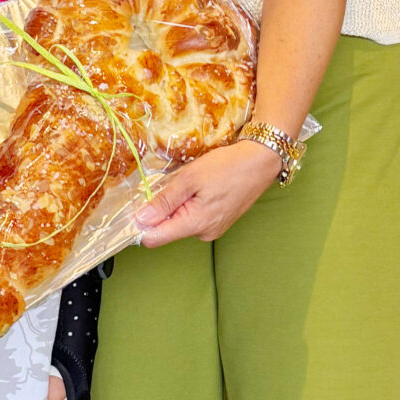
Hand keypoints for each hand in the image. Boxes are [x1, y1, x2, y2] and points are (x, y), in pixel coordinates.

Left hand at [135, 139, 280, 247]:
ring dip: (177, 204)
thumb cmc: (227, 167)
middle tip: (173, 183)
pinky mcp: (218, 222)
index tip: (137, 206)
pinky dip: (190, 203)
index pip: (154, 239)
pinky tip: (201, 187)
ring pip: (180, 221)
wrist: (261, 161)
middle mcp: (204, 233)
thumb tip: (140, 219)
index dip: (141, 224)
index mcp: (195, 225)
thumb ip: (164, 201)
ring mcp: (213, 229)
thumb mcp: (190, 178)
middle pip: (166, 229)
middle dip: (162, 209)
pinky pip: (193, 217)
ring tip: (192, 182)